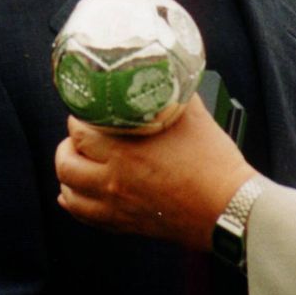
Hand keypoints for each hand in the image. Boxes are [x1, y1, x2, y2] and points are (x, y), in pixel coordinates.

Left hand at [55, 95, 258, 251]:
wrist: (229, 209)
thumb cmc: (214, 164)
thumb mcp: (192, 115)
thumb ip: (171, 91)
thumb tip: (164, 70)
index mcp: (125, 152)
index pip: (79, 132)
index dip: (77, 118)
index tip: (85, 112)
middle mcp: (114, 181)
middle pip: (65, 163)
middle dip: (67, 146)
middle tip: (78, 137)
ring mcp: (117, 206)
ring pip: (70, 193)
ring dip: (68, 175)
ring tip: (76, 162)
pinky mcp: (126, 225)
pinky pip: (85, 218)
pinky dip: (73, 203)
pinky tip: (72, 195)